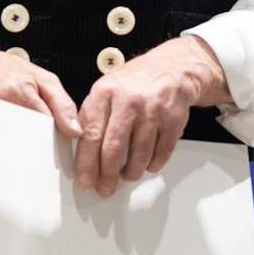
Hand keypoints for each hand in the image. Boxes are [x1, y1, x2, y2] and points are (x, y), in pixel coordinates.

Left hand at [76, 36, 227, 195]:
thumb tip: (80, 151)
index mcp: (105, 93)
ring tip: (127, 175)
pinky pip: (161, 153)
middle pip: (114, 148)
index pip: (91, 134)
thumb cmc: (135, 82)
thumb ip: (91, 117)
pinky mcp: (173, 120)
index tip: (86, 178)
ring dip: (131, 172)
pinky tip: (147, 164)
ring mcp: (153, 110)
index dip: (87, 162)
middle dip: (108, 175)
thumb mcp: (105, 89)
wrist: (173, 67)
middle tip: (105, 187)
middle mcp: (128, 101)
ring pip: (139, 155)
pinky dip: (152, 164)